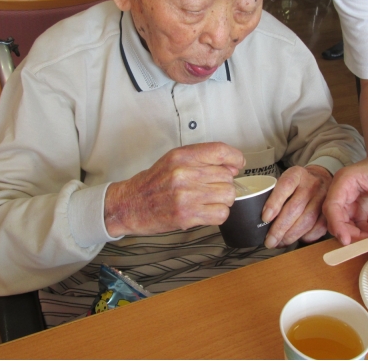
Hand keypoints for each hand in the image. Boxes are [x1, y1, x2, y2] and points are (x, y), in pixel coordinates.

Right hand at [105, 142, 244, 236]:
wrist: (129, 205)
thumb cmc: (152, 183)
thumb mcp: (173, 160)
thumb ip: (201, 159)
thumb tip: (232, 165)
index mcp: (181, 156)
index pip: (220, 151)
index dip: (235, 158)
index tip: (237, 164)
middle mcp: (184, 173)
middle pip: (228, 177)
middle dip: (224, 183)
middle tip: (210, 188)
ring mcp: (186, 195)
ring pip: (228, 196)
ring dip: (222, 200)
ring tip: (207, 200)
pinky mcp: (187, 215)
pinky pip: (221, 214)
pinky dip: (218, 214)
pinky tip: (206, 211)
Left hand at [262, 165, 332, 248]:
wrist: (320, 179)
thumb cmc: (296, 184)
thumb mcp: (285, 180)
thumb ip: (274, 194)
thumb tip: (260, 219)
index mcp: (297, 174)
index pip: (285, 186)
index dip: (274, 203)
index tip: (265, 218)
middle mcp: (311, 184)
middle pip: (294, 208)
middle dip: (280, 228)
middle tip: (269, 241)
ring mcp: (323, 198)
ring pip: (306, 221)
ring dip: (291, 236)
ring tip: (279, 243)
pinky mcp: (330, 211)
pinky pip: (318, 228)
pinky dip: (305, 237)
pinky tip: (295, 240)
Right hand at [322, 151, 367, 245]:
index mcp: (344, 181)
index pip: (332, 205)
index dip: (336, 224)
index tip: (346, 240)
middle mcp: (341, 192)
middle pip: (335, 217)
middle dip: (348, 232)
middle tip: (367, 242)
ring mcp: (347, 202)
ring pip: (344, 224)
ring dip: (357, 234)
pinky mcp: (355, 209)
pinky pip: (356, 225)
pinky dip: (365, 232)